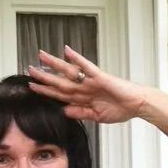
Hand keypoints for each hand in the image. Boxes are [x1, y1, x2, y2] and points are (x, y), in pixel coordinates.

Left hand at [28, 47, 146, 125]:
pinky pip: (87, 67)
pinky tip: (67, 51)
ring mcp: (91, 81)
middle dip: (44, 76)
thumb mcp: (96, 116)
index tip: (32, 87)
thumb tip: (64, 111)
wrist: (138, 105)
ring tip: (41, 57)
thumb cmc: (121, 109)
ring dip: (55, 65)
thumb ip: (80, 113)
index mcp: (82, 98)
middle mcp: (84, 87)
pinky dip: (77, 59)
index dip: (45, 91)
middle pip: (60, 81)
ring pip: (69, 72)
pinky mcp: (101, 77)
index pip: (60, 94)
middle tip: (29, 69)